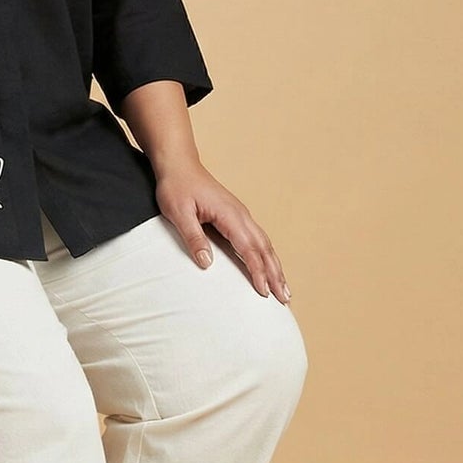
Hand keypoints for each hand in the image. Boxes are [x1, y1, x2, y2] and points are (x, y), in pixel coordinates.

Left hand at [154, 160, 291, 303]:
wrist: (178, 164)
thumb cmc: (177, 186)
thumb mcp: (179, 213)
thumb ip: (193, 237)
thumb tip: (206, 263)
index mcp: (229, 215)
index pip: (249, 248)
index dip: (257, 272)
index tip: (264, 291)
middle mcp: (241, 215)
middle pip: (264, 249)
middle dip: (276, 274)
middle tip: (285, 298)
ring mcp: (241, 215)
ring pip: (264, 244)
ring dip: (275, 267)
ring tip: (284, 288)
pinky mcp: (236, 216)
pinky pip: (257, 239)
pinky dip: (267, 256)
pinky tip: (269, 267)